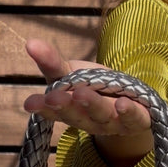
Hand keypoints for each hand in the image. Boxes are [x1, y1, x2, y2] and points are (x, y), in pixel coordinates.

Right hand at [24, 40, 151, 138]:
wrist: (133, 101)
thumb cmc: (96, 87)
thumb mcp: (72, 73)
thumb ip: (53, 63)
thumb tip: (30, 43)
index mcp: (71, 113)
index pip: (54, 111)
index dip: (43, 108)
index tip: (30, 103)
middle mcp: (90, 122)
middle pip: (77, 116)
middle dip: (66, 106)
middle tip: (55, 97)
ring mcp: (113, 124)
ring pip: (102, 115)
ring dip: (93, 105)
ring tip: (82, 94)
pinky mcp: (137, 121)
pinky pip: (134, 119)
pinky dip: (128, 113)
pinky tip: (123, 104)